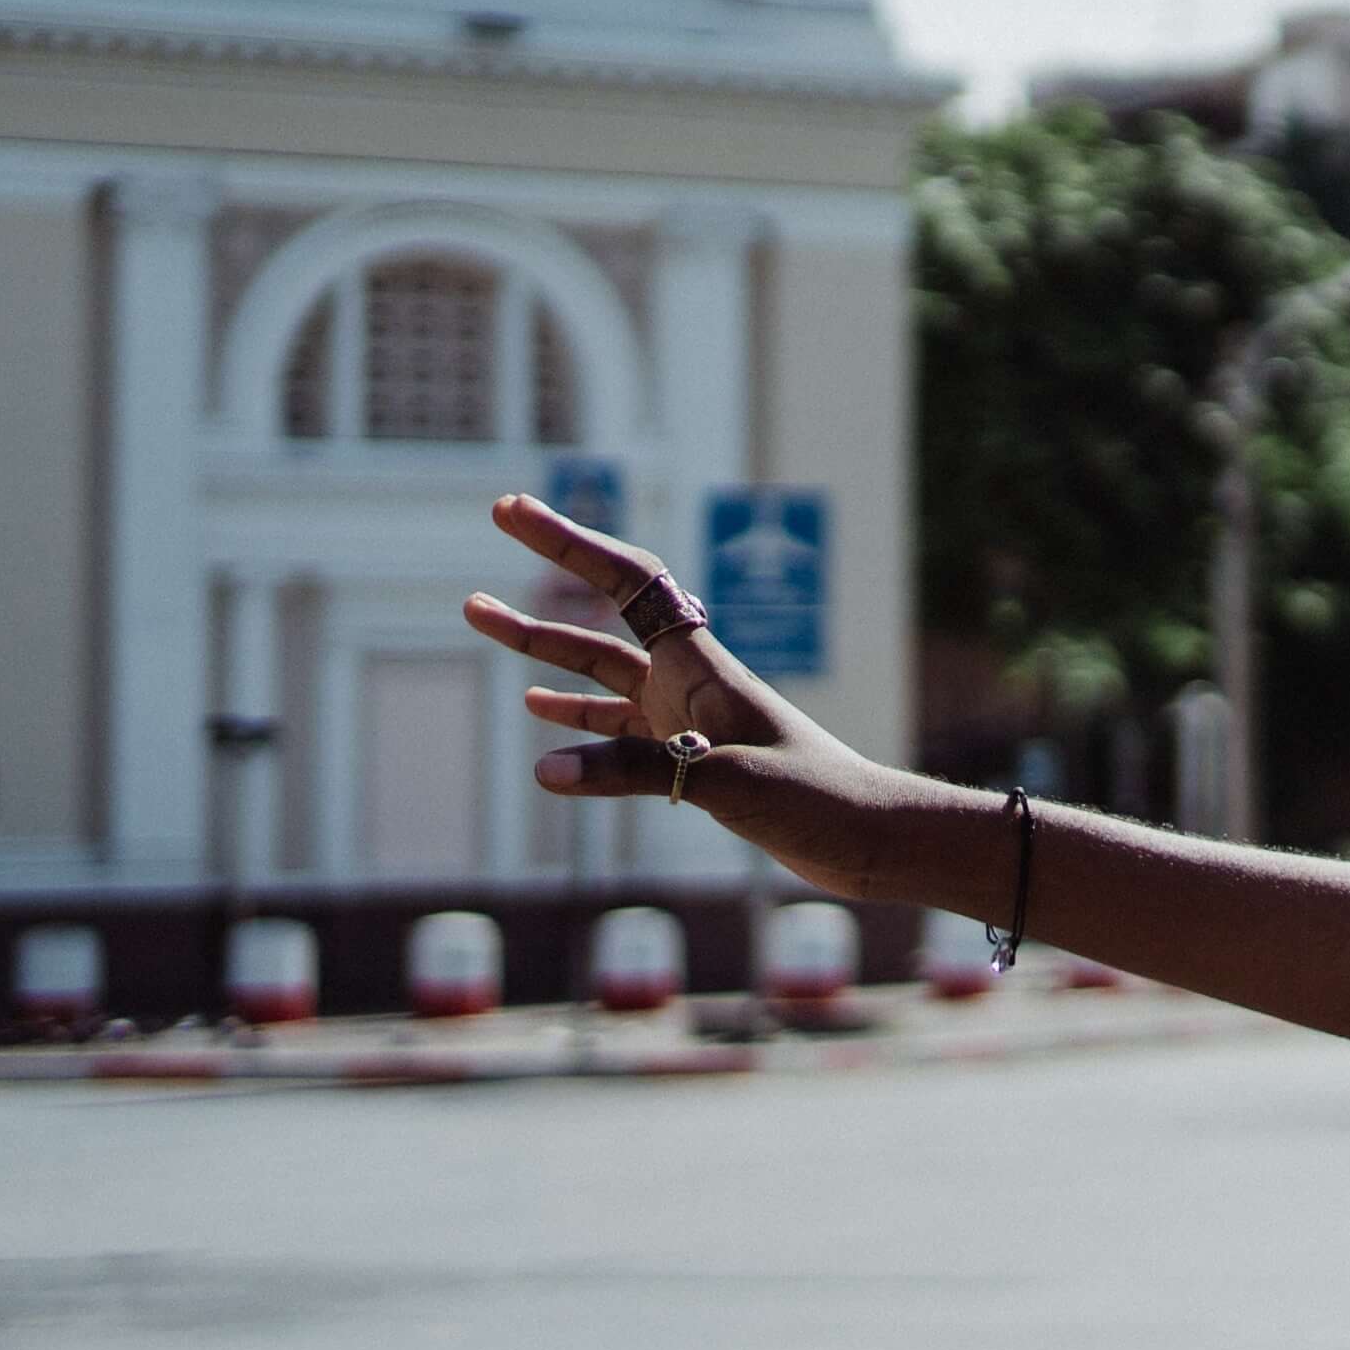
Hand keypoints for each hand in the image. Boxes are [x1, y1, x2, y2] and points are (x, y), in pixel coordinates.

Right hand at [462, 491, 939, 900]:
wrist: (870, 837)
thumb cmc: (817, 798)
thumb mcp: (725, 784)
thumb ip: (636, 772)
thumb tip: (545, 768)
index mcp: (701, 665)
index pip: (626, 581)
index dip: (568, 542)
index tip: (513, 512)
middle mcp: (690, 680)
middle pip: (601, 618)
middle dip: (543, 581)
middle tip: (489, 533)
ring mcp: (688, 718)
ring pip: (601, 671)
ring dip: (541, 647)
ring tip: (479, 611)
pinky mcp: (691, 760)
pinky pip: (619, 727)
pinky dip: (577, 716)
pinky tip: (538, 711)